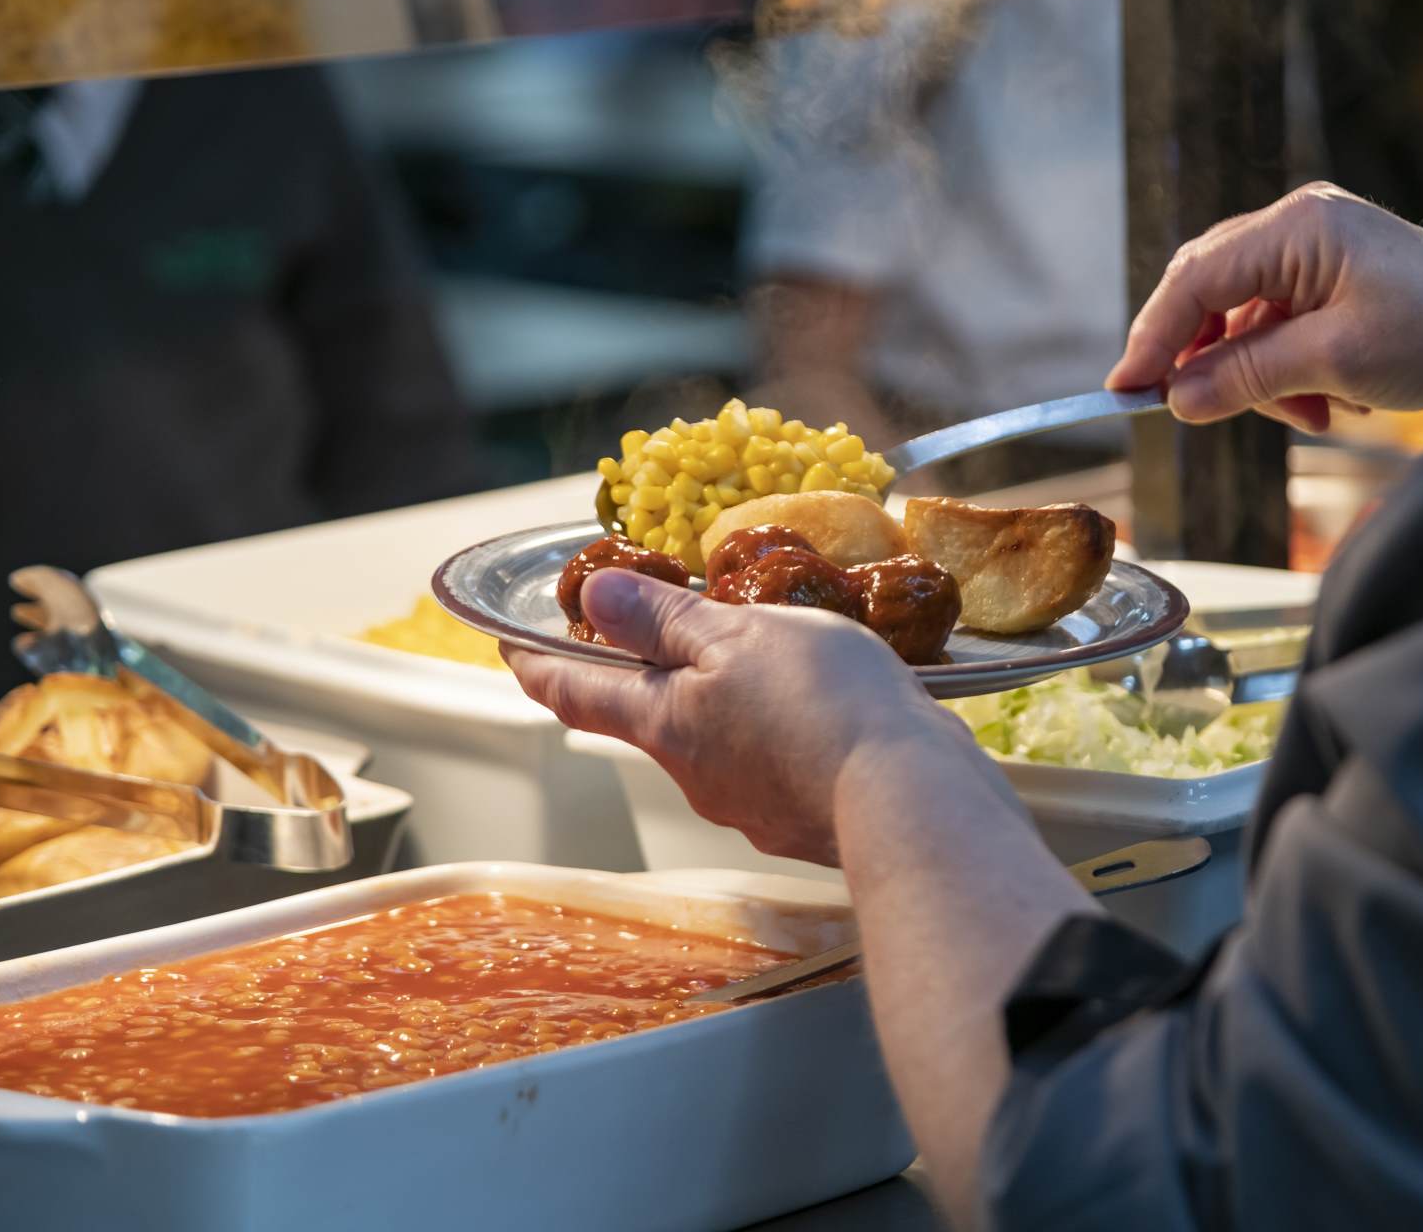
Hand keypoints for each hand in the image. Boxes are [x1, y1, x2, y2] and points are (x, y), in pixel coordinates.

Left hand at [506, 569, 977, 864]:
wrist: (910, 802)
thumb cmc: (820, 707)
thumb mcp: (738, 636)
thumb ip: (666, 619)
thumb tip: (594, 600)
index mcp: (664, 722)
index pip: (576, 692)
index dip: (538, 665)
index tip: (512, 645)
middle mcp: (695, 774)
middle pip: (650, 718)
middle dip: (649, 678)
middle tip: (664, 631)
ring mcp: (750, 807)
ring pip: (718, 744)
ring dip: (726, 705)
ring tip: (769, 663)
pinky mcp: (803, 821)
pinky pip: (776, 768)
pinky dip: (781, 736)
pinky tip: (823, 715)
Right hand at [1106, 182, 1422, 432]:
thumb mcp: (1335, 364)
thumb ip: (1246, 377)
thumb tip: (1176, 400)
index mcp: (1298, 227)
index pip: (1195, 279)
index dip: (1153, 338)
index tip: (1125, 391)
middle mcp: (1301, 227)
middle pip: (1210, 291)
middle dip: (1203, 359)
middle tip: (1189, 411)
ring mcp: (1320, 252)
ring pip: (1243, 319)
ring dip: (1255, 377)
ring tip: (1305, 416)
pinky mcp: (1338, 282)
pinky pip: (1279, 328)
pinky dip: (1286, 373)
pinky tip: (1324, 405)